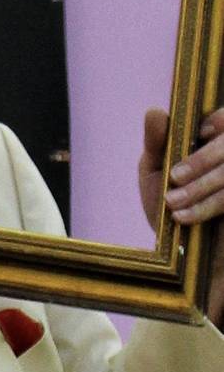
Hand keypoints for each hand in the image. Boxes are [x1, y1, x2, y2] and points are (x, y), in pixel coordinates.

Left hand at [150, 105, 223, 323]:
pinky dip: (207, 206)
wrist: (178, 260)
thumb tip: (154, 111)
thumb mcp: (155, 173)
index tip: (199, 132)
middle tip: (175, 177)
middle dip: (203, 160)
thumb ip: (157, 142)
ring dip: (201, 187)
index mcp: (213, 145)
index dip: (218, 121)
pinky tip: (184, 217)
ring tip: (172, 204)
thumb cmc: (165, 210)